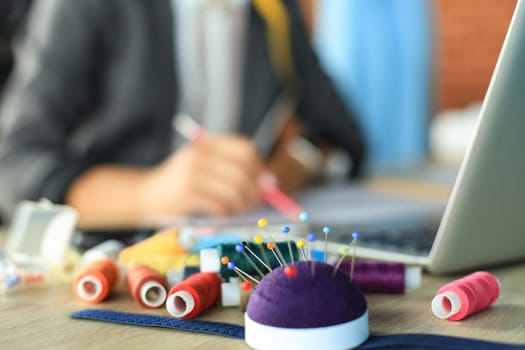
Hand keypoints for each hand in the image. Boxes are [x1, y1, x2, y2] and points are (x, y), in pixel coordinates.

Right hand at [140, 135, 262, 215]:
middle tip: (255, 201)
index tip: (261, 180)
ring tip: (240, 210)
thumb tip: (268, 181)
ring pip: (234, 190)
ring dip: (242, 204)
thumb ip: (229, 167)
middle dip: (254, 189)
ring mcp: (192, 175)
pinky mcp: (186, 195)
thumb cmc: (179, 183)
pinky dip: (227, 212)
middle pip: (243, 170)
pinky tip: (224, 214)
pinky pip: (219, 205)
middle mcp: (200, 156)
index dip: (258, 166)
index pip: (245, 149)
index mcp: (206, 145)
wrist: (143, 194)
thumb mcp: (200, 164)